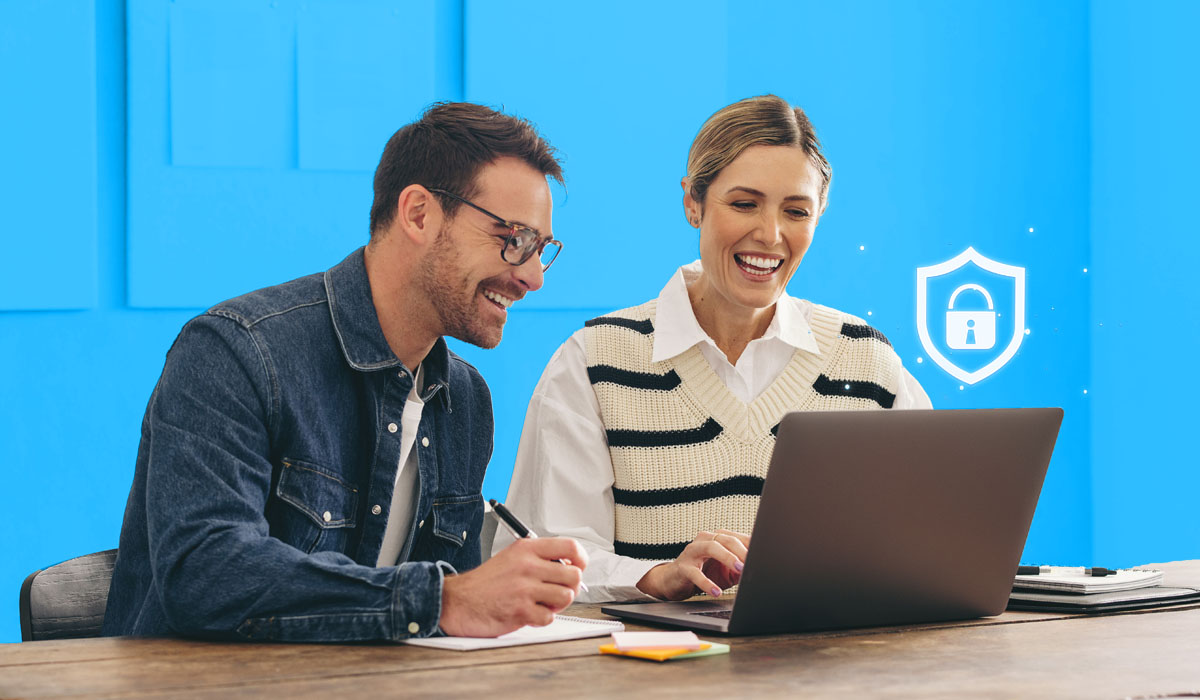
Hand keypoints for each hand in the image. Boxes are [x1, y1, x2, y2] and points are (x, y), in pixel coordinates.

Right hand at [439, 537, 587, 636]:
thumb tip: (571, 568)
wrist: (458, 601)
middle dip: (570, 587)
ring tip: (542, 602)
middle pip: (574, 575)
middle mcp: (527, 566)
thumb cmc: (486, 582)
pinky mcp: (520, 610)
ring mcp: (524, 588)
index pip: (570, 546)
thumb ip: (540, 559)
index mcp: (527, 549)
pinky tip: (529, 613)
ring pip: (566, 597)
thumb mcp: (512, 557)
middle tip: (556, 590)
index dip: (581, 559)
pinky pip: (550, 617)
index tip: (579, 567)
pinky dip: (542, 618)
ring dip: (557, 604)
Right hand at [636, 529, 749, 600]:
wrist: (674, 581)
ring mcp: (693, 552)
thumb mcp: (726, 572)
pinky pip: (695, 573)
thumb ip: (741, 569)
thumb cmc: (703, 573)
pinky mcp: (683, 567)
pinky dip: (707, 583)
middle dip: (742, 551)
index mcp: (718, 538)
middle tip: (753, 562)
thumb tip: (757, 570)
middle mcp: (705, 540)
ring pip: (711, 547)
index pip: (738, 538)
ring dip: (728, 558)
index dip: (751, 546)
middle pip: (726, 539)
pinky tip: (716, 591)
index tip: (763, 555)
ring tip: (739, 569)